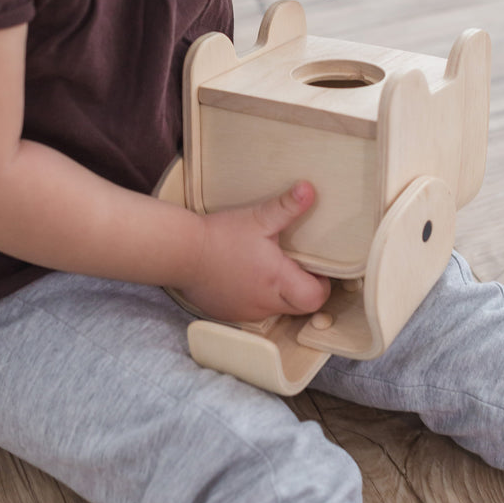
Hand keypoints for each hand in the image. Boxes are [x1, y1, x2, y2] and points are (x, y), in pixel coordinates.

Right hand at [178, 181, 331, 322]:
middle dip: (304, 289)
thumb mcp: (258, 218)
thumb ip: (287, 206)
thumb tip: (309, 189)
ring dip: (280, 293)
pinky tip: (247, 275)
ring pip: (276, 309)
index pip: (316, 298)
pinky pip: (253, 310)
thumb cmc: (221, 236)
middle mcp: (264, 303)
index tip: (317, 267)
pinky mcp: (228, 313)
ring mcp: (246, 312)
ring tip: (271, 267)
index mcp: (277, 280)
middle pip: (300, 308)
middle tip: (298, 266)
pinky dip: (257, 296)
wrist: (180, 253)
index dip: (322, 284)